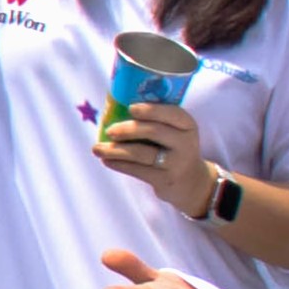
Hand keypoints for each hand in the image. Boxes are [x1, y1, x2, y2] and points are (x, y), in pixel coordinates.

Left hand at [90, 100, 217, 218]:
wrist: (191, 181)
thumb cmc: (172, 148)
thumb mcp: (174, 132)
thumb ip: (155, 120)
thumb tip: (115, 106)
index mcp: (187, 125)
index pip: (172, 113)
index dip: (151, 110)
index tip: (131, 108)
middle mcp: (185, 143)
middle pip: (154, 131)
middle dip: (128, 129)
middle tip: (109, 130)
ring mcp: (176, 163)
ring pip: (141, 154)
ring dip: (116, 150)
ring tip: (97, 148)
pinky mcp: (165, 180)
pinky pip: (137, 170)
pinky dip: (119, 164)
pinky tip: (106, 160)